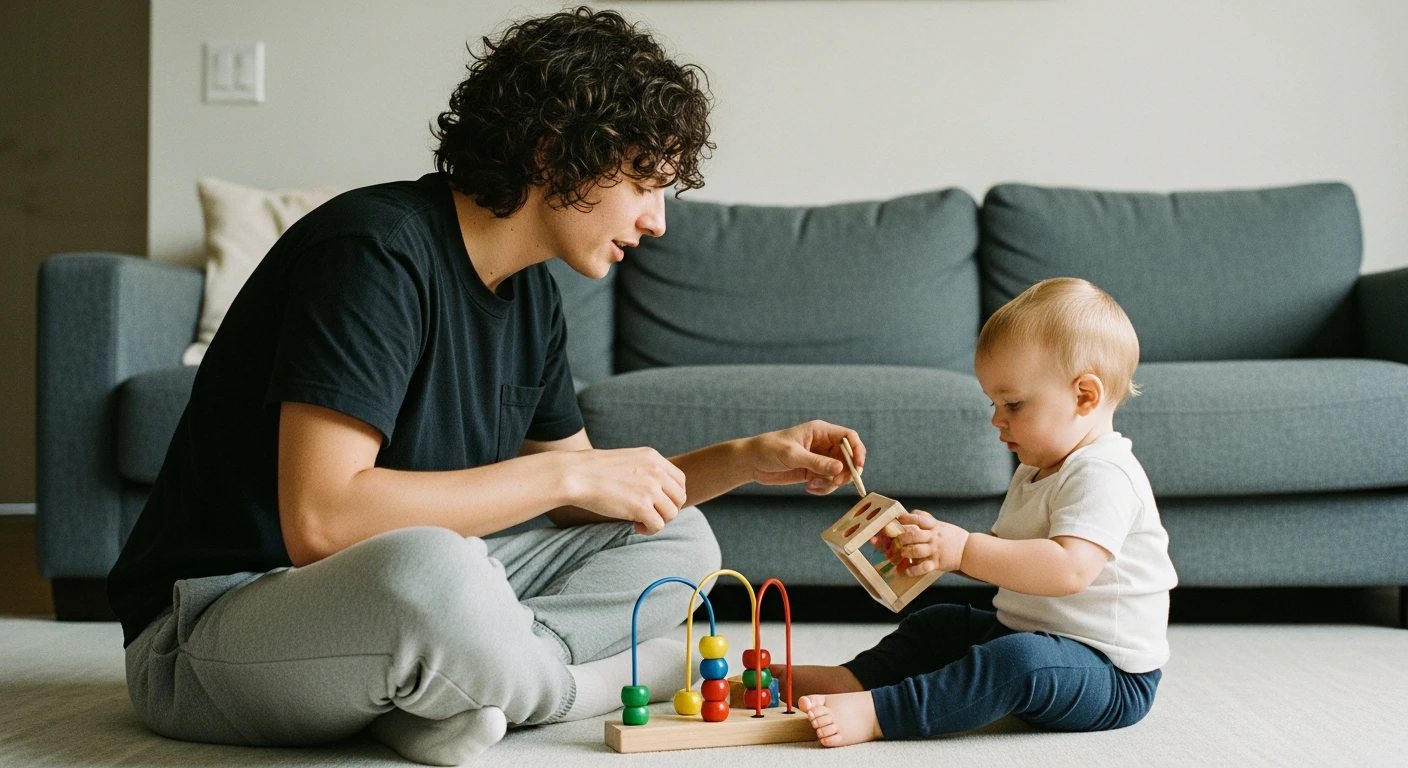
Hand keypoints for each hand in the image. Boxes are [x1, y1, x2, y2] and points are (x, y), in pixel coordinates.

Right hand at [563, 447, 686, 534]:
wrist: (575, 474)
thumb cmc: (593, 470)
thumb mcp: (627, 460)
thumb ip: (645, 471)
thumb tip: (657, 492)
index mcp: (653, 457)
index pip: (680, 480)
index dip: (672, 495)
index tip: (658, 502)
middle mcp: (656, 471)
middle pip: (679, 498)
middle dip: (667, 510)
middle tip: (650, 514)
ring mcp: (650, 489)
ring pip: (672, 514)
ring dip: (659, 521)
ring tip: (641, 522)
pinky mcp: (641, 507)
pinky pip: (658, 526)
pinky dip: (649, 530)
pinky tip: (636, 527)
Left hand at [741, 421, 865, 494]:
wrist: (751, 462)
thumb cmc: (769, 450)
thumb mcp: (792, 455)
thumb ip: (816, 462)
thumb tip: (841, 469)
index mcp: (820, 431)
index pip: (848, 437)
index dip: (857, 450)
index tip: (858, 466)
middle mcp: (823, 444)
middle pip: (848, 457)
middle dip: (847, 472)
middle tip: (837, 482)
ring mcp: (820, 459)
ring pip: (840, 473)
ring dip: (832, 482)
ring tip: (813, 485)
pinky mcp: (814, 472)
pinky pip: (829, 482)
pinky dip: (823, 488)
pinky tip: (808, 488)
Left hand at [884, 510, 968, 575]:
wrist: (969, 550)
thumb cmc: (952, 536)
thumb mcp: (941, 524)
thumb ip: (926, 518)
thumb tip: (911, 512)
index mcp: (935, 526)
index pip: (920, 519)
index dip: (908, 518)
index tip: (899, 518)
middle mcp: (934, 537)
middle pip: (915, 535)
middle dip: (903, 538)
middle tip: (897, 540)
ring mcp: (935, 550)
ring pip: (917, 551)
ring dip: (907, 552)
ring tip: (902, 553)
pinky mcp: (937, 563)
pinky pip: (924, 567)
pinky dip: (914, 570)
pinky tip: (907, 571)